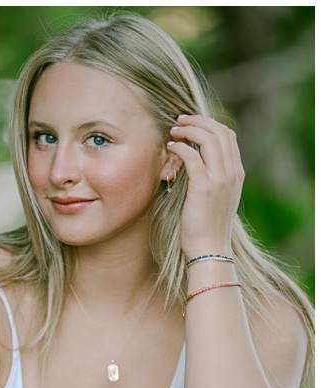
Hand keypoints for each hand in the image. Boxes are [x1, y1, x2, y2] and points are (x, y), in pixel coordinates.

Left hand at [167, 115, 243, 257]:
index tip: (190, 122)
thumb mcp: (213, 198)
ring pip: (208, 139)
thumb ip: (209, 178)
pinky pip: (193, 157)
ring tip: (173, 130)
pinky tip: (170, 147)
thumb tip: (192, 163)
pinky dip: (180, 148)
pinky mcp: (204, 187)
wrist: (210, 249)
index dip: (209, 124)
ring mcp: (221, 179)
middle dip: (198, 121)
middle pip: (220, 132)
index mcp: (236, 173)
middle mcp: (232, 172)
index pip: (228, 136)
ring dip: (189, 130)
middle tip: (179, 120)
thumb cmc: (205, 226)